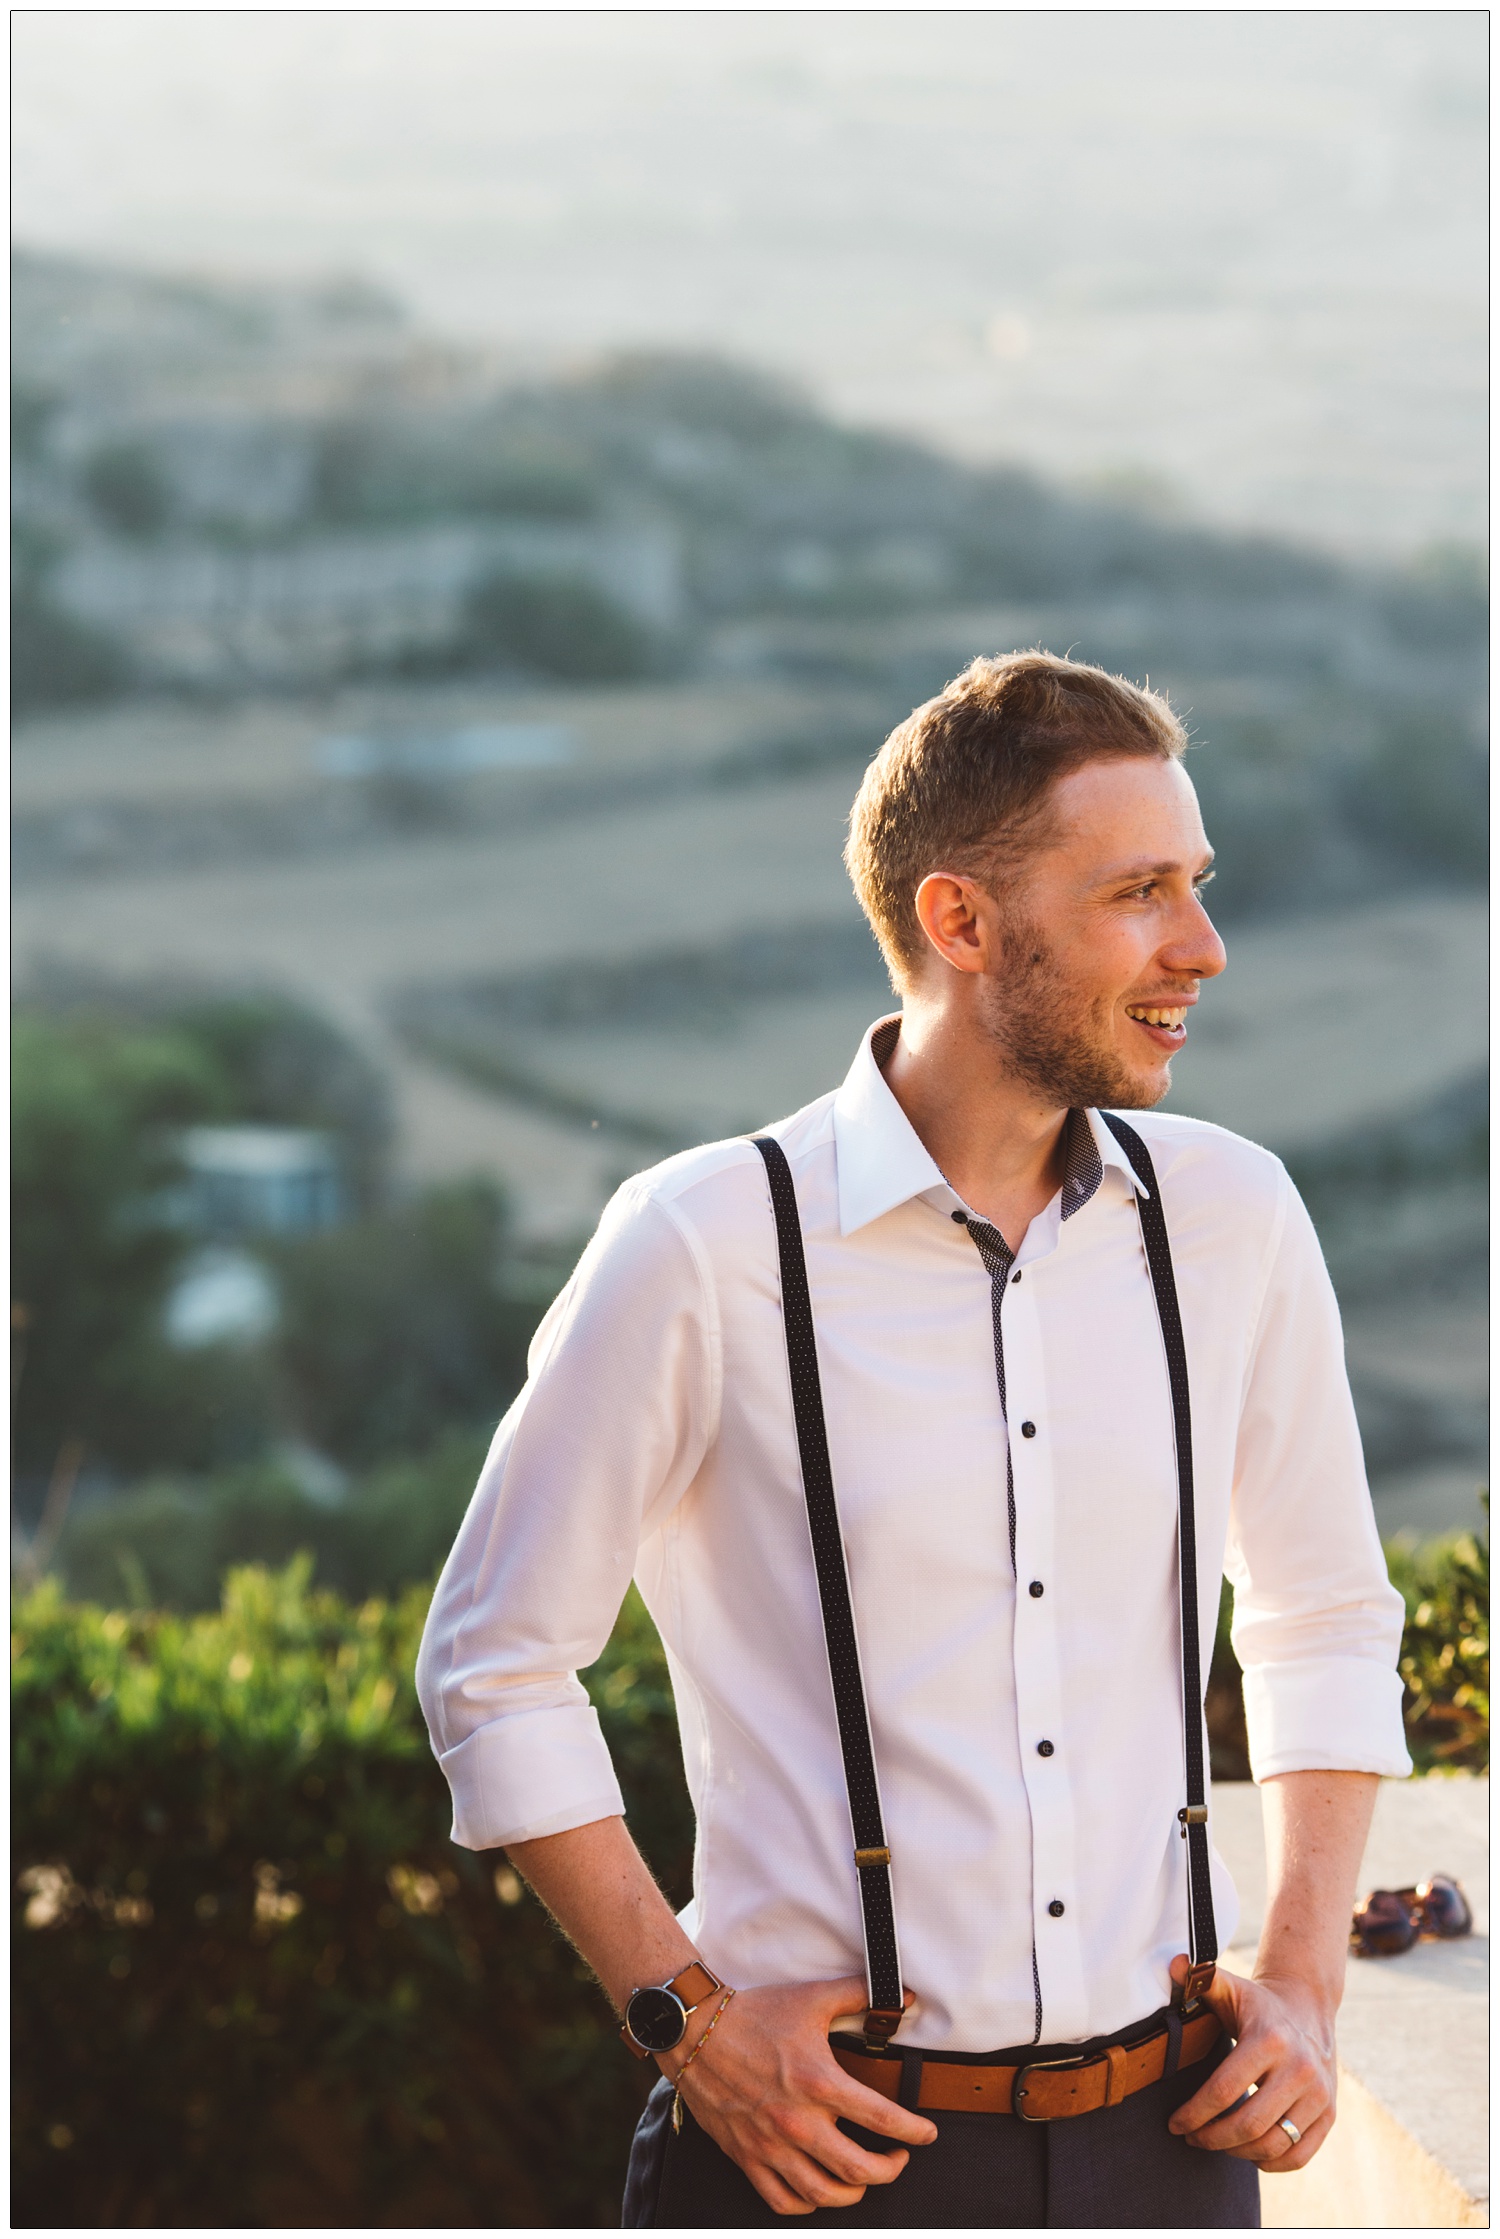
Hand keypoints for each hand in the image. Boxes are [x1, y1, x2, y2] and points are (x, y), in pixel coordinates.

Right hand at [662, 1975, 936, 2215]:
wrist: (696, 2031)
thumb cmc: (756, 2014)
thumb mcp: (811, 1998)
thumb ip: (859, 1995)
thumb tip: (902, 1995)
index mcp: (819, 2081)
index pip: (883, 2118)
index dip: (914, 2130)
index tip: (927, 2133)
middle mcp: (798, 2121)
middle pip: (859, 2169)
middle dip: (890, 2169)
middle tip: (900, 2158)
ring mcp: (770, 2144)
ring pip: (824, 2193)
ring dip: (854, 2192)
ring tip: (864, 2177)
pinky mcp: (747, 2156)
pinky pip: (782, 2200)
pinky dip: (808, 2203)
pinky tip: (819, 2189)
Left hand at [1166, 1955, 1336, 2170]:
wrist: (1308, 2007)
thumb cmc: (1257, 2004)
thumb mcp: (1230, 1989)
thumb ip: (1200, 1980)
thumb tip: (1173, 1964)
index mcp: (1270, 2040)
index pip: (1225, 2090)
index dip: (1195, 2113)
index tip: (1175, 2124)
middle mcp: (1300, 2069)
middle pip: (1249, 2124)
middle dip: (1212, 2138)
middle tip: (1191, 2138)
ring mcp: (1319, 2095)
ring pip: (1274, 2145)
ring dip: (1238, 2152)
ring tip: (1215, 2142)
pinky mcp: (1330, 2114)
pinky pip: (1299, 2155)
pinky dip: (1270, 2163)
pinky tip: (1248, 2151)